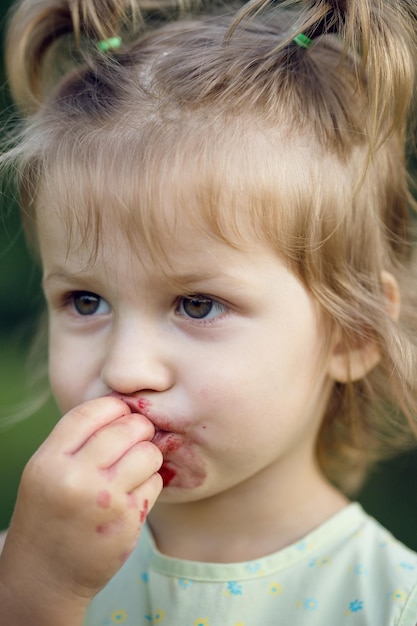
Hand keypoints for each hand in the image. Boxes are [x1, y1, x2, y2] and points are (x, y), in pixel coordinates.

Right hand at [0, 396, 162, 610]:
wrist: (44, 575)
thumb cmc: (49, 513)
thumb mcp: (46, 470)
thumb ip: (78, 440)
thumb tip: (124, 409)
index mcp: (50, 461)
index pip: (93, 411)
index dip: (114, 407)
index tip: (121, 414)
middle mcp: (76, 479)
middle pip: (129, 428)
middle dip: (138, 429)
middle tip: (135, 439)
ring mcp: (105, 502)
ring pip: (149, 453)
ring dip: (147, 456)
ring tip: (133, 468)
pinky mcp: (129, 522)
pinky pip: (155, 483)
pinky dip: (149, 483)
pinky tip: (132, 494)